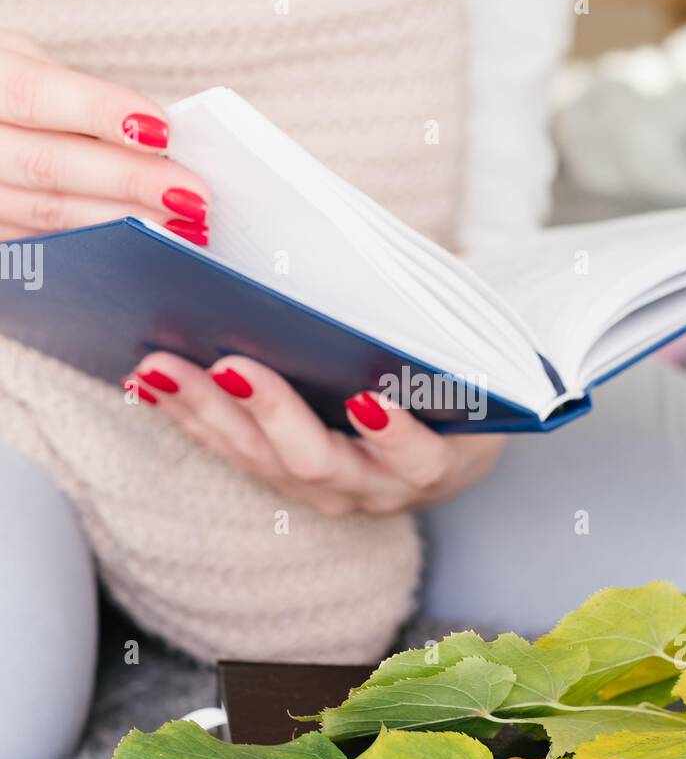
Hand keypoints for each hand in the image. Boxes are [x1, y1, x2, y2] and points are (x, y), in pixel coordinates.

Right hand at [0, 29, 209, 243]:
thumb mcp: (19, 62)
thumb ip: (74, 93)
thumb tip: (156, 135)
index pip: (34, 96)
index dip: (97, 110)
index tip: (161, 130)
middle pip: (49, 166)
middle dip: (129, 181)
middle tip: (194, 196)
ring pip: (48, 214)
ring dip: (123, 221)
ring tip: (183, 226)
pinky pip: (44, 245)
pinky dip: (99, 244)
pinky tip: (143, 244)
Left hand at [125, 352, 504, 515]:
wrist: (441, 446)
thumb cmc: (452, 384)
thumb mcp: (461, 364)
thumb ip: (432, 335)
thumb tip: (382, 267)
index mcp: (434, 462)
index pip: (417, 458)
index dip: (394, 435)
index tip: (368, 399)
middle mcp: (376, 487)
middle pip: (319, 462)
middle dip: (271, 413)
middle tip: (231, 366)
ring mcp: (326, 491)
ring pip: (261, 460)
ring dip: (208, 411)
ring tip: (163, 367)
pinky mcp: (284, 481)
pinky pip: (233, 452)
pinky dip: (191, 416)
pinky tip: (151, 380)